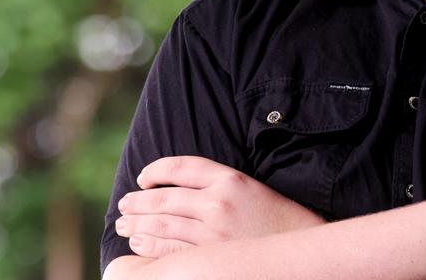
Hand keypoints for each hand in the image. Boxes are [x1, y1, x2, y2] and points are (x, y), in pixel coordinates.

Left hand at [116, 155, 324, 257]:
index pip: (179, 167)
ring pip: (160, 224)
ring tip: (124, 223)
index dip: (155, 171)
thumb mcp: (251, 189)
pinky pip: (168, 250)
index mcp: (230, 179)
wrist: (302, 245)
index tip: (143, 178)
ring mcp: (212, 233)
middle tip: (124, 204)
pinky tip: (138, 241)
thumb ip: (217, 184)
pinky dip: (148, 245)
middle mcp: (218, 203)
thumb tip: (174, 189)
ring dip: (136, 223)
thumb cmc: (276, 218)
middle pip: (163, 198)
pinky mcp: (209, 258)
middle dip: (137, 201)